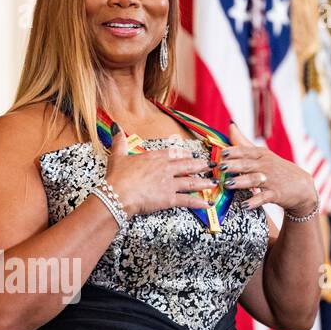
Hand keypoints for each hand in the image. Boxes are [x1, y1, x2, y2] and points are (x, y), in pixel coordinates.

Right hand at [104, 123, 219, 216]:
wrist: (117, 193)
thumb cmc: (117, 176)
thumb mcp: (117, 155)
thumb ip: (119, 141)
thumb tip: (116, 126)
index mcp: (154, 157)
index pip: (174, 153)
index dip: (185, 154)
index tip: (192, 154)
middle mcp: (165, 168)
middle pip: (187, 165)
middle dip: (201, 165)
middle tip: (211, 165)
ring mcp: (169, 183)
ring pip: (192, 181)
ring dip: (204, 182)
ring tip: (214, 182)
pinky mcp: (170, 198)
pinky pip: (188, 200)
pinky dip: (199, 203)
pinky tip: (208, 204)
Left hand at [219, 122, 317, 214]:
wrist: (302, 187)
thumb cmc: (277, 169)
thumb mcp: (263, 155)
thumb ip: (244, 143)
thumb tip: (230, 125)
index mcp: (261, 155)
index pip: (245, 151)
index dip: (233, 152)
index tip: (221, 153)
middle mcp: (266, 165)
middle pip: (247, 164)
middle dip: (234, 165)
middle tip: (220, 167)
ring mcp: (271, 180)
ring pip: (254, 180)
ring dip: (241, 182)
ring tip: (227, 184)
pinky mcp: (276, 194)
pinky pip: (264, 197)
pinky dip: (255, 201)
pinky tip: (245, 205)